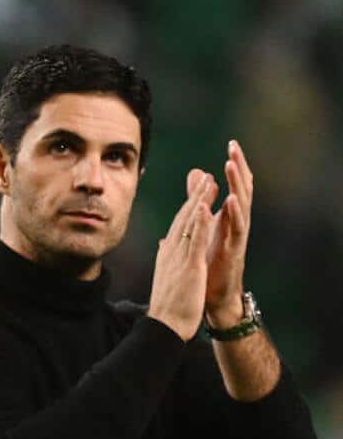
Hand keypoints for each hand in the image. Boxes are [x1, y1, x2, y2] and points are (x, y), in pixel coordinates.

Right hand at [147, 170, 217, 339]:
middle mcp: (171, 252)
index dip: (189, 206)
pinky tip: (205, 206)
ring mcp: (179, 258)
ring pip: (189, 223)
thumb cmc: (167, 306)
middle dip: (194, 196)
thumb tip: (162, 244)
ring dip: (199, 200)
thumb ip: (165, 257)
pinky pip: (194, 239)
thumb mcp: (166, 276)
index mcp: (168, 254)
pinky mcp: (189, 266)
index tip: (198, 191)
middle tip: (204, 176)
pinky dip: (199, 221)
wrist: (164, 326)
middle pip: (183, 218)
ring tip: (208, 181)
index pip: (179, 225)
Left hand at [202, 140, 253, 327]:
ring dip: (235, 185)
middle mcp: (235, 223)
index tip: (232, 143)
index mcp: (228, 217)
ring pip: (240, 205)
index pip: (234, 185)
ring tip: (231, 165)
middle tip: (235, 146)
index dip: (235, 166)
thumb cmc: (210, 261)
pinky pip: (235, 229)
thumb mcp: (204, 228)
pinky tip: (229, 200)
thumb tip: (197, 179)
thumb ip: (200, 203)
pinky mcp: (233, 250)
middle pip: (240, 189)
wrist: (213, 296)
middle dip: (238, 168)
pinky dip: (232, 214)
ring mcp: (236, 236)